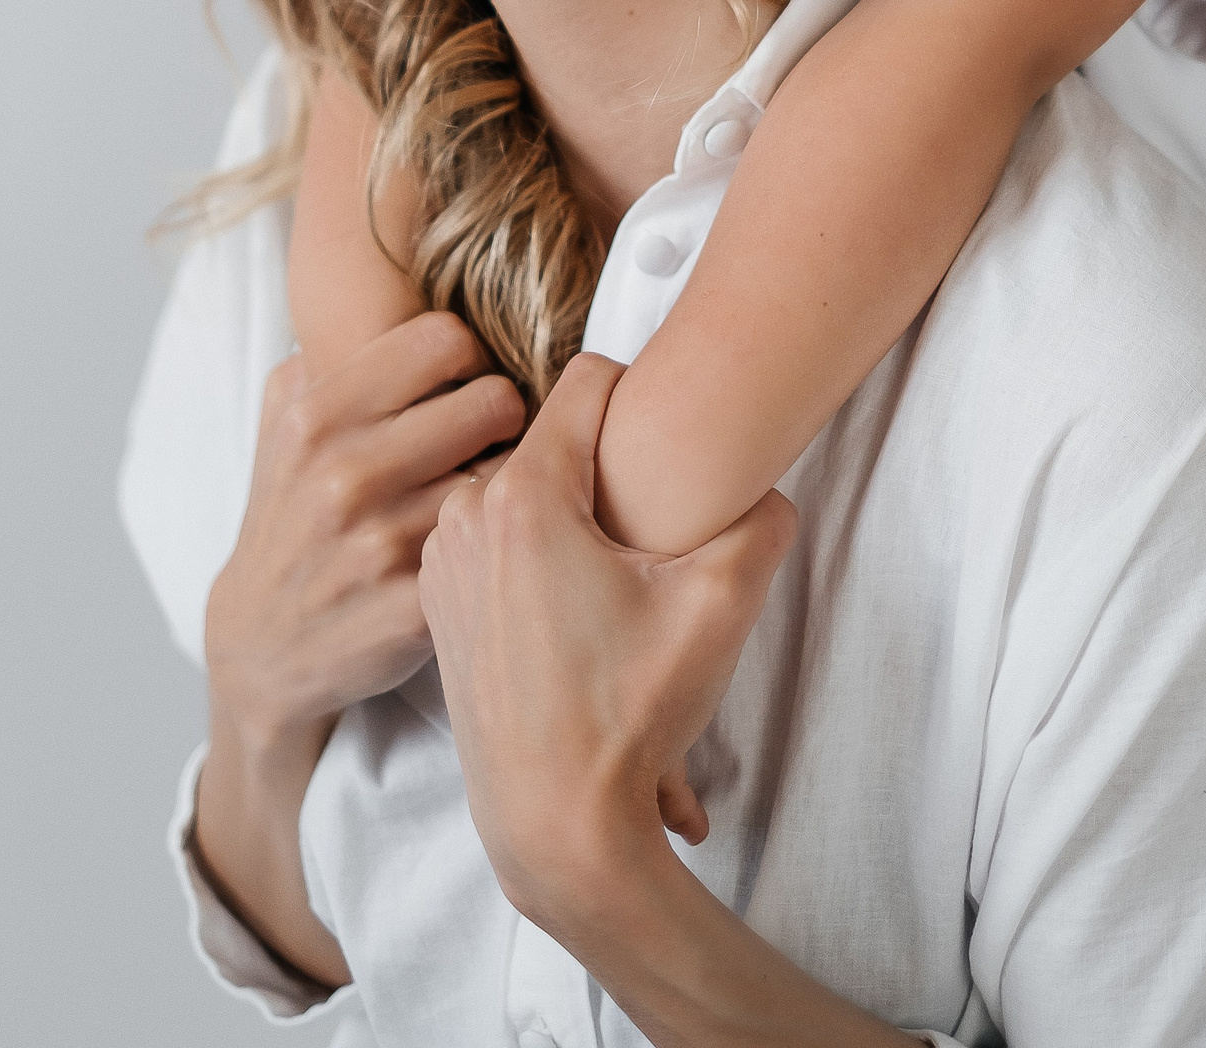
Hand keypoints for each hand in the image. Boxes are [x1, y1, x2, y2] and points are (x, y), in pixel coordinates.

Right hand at [207, 308, 525, 752]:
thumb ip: (334, 349)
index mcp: (317, 413)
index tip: (462, 386)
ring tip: (494, 489)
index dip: (468, 358)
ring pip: (506, 473)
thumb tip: (401, 283)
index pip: (445, 337)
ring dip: (509, 479)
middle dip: (503, 417)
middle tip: (492, 440)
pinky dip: (503, 539)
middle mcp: (344, 472)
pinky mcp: (409, 608)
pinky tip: (486, 544)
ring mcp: (377, 544)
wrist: (260, 646)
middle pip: (493, 399)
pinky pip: (496, 545)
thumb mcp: (284, 419)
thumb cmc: (290, 512)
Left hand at [418, 352, 794, 937]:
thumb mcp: (720, 607)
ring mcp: (444, 562)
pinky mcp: (438, 605)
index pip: (589, 379)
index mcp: (524, 496)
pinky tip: (573, 615)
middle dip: (606, 469)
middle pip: (554, 440)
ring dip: (568, 516)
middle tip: (648, 530)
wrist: (556, 827)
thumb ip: (761, 522)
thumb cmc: (628, 718)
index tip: (665, 440)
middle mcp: (466, 516)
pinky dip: (534, 558)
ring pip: (522, 492)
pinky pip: (494, 542)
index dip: (640, 397)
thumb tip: (767, 487)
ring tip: (612, 582)